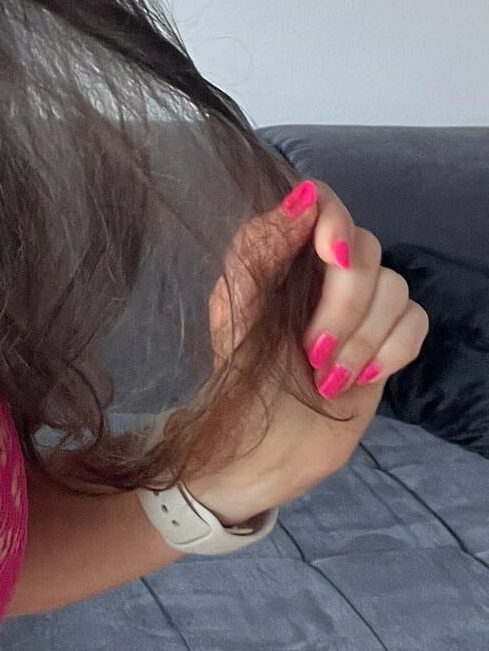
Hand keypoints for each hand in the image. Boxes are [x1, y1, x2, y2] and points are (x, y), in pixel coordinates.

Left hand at [180, 179, 427, 524]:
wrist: (262, 451)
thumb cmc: (238, 381)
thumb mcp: (235, 314)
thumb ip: (260, 251)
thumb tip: (300, 198)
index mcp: (280, 254)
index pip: (321, 201)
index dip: (334, 217)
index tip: (329, 253)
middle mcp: (321, 270)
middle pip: (366, 248)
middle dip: (343, 305)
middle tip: (312, 352)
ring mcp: (359, 304)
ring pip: (395, 287)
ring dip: (362, 338)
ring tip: (325, 377)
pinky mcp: (386, 339)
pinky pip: (415, 321)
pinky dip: (391, 350)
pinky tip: (359, 378)